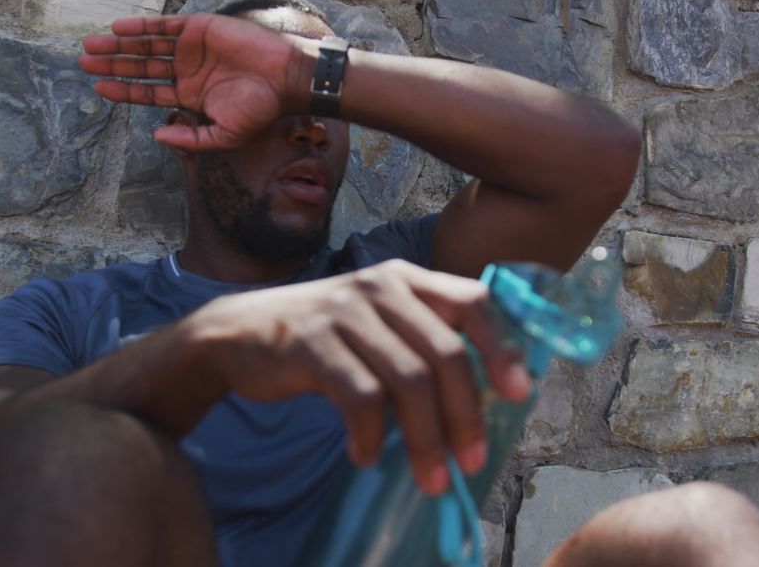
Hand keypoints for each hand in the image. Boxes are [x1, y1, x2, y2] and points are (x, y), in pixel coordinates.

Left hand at [79, 14, 309, 150]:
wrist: (285, 79)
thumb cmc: (260, 110)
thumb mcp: (224, 135)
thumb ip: (192, 139)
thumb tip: (158, 135)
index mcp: (190, 95)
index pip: (148, 91)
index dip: (123, 89)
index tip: (98, 87)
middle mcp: (186, 70)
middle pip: (141, 66)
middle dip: (112, 64)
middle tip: (83, 62)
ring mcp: (191, 49)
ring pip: (147, 45)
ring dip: (119, 45)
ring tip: (92, 45)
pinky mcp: (199, 29)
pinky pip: (165, 26)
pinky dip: (142, 27)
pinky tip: (119, 30)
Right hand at [186, 260, 531, 494]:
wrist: (238, 334)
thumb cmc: (324, 338)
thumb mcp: (379, 322)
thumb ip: (424, 340)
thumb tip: (485, 396)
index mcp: (408, 279)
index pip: (473, 302)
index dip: (502, 348)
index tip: (519, 395)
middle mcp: (382, 287)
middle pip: (446, 355)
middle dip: (465, 417)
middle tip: (471, 463)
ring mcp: (346, 312)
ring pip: (408, 382)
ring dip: (425, 441)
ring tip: (429, 479)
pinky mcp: (312, 343)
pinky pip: (360, 398)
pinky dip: (371, 437)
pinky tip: (368, 456)